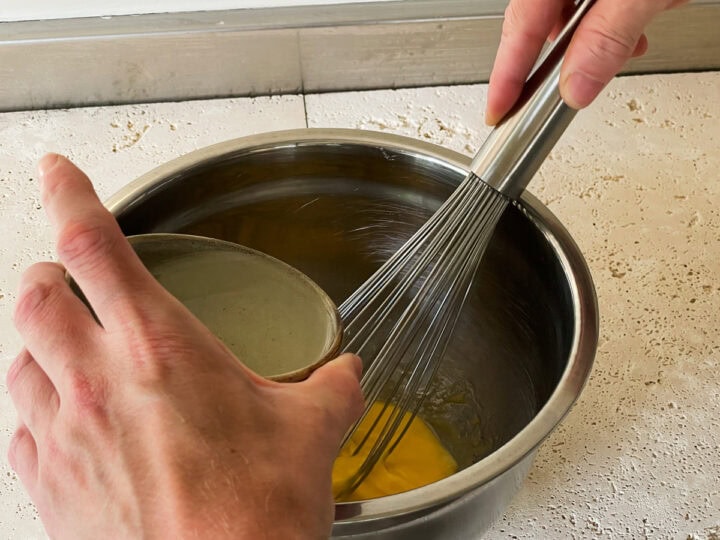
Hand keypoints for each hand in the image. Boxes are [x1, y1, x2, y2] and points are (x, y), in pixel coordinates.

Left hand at [7, 154, 363, 539]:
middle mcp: (98, 384)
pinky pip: (21, 429)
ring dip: (36, 339)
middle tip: (68, 273)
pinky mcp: (51, 488)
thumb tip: (346, 373)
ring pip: (18, 359)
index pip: (93, 245)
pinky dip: (35, 406)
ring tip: (65, 342)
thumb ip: (330, 388)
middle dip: (46, 271)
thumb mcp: (310, 433)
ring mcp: (64, 437)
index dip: (68, 195)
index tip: (57, 172)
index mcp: (160, 350)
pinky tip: (65, 418)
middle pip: (36, 296)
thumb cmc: (256, 516)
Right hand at [485, 0, 688, 124]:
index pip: (522, 24)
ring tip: (622, 49)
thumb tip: (577, 86)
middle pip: (540, 18)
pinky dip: (614, 19)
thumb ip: (607, 37)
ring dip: (593, 38)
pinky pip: (596, 2)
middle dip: (554, 56)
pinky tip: (636, 24)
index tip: (499, 108)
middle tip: (542, 95)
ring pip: (571, 12)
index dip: (507, 72)